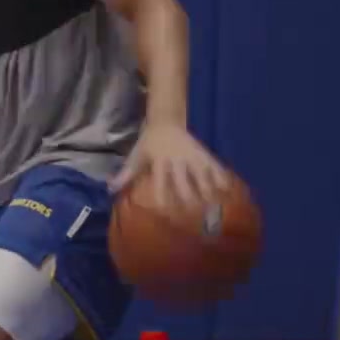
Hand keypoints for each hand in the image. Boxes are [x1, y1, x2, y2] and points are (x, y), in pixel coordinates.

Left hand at [109, 122, 229, 207]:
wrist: (166, 121)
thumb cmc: (148, 144)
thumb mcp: (136, 156)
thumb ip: (126, 174)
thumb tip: (110, 189)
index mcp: (159, 162)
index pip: (160, 183)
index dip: (163, 199)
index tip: (165, 215)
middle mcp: (177, 160)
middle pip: (184, 181)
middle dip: (189, 199)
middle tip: (193, 218)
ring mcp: (192, 156)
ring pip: (203, 174)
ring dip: (208, 191)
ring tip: (214, 209)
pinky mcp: (204, 154)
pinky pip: (215, 166)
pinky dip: (221, 178)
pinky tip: (229, 192)